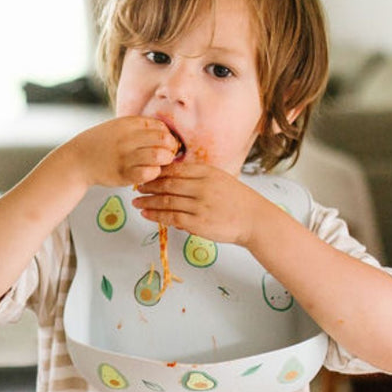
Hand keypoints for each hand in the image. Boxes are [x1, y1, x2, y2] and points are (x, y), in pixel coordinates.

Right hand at [65, 116, 180, 187]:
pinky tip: (148, 172)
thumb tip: (166, 134)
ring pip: (160, 156)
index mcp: (128, 123)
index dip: (167, 136)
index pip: (161, 127)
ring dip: (164, 162)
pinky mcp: (123, 174)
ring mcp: (125, 156)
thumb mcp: (117, 127)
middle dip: (170, 148)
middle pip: (164, 140)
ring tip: (158, 164)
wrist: (77, 160)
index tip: (163, 144)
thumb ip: (139, 128)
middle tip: (166, 155)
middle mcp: (127, 138)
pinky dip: (154, 173)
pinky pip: (149, 173)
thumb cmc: (100, 144)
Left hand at [132, 162, 274, 246]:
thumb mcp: (220, 179)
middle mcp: (202, 186)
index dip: (157, 170)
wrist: (255, 219)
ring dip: (148, 200)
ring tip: (136, 201)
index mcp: (207, 172)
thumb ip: (198, 177)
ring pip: (166, 200)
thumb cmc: (236, 200)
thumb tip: (173, 176)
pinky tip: (146, 213)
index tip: (146, 172)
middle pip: (167, 183)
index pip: (175, 168)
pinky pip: (171, 217)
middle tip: (137, 186)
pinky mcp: (198, 223)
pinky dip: (156, 215)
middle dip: (149, 184)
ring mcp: (200, 205)